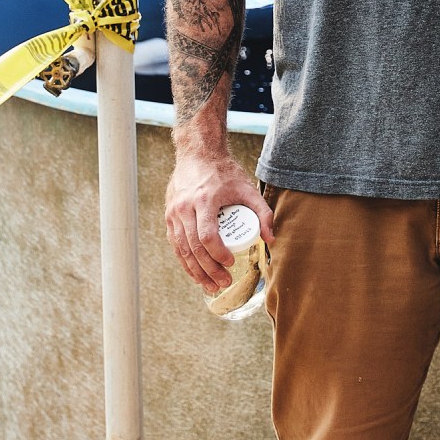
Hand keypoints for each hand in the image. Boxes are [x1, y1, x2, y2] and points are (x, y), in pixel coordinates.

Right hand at [165, 151, 274, 291]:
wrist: (197, 154)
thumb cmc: (223, 172)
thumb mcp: (247, 188)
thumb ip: (262, 212)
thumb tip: (270, 239)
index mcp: (203, 200)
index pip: (207, 235)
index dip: (218, 253)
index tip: (231, 263)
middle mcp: (184, 207)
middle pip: (193, 247)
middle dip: (208, 269)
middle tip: (223, 283)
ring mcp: (174, 212)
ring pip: (181, 249)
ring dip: (195, 270)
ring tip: (210, 286)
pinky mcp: (169, 215)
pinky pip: (175, 243)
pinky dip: (184, 261)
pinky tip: (195, 273)